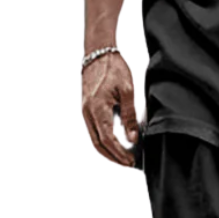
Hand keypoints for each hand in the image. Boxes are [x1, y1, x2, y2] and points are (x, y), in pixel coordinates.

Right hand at [81, 51, 140, 166]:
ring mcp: (85, 112)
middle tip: (128, 163)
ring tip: (123, 157)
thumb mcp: (127, 91)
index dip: (119, 153)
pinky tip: (114, 143)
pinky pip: (94, 130)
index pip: (107, 139)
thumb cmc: (112, 68)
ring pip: (95, 139)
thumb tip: (133, 137)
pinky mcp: (87, 109)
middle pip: (98, 144)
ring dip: (108, 151)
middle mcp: (88, 113)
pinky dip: (104, 141)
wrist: (98, 54)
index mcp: (97, 109)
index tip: (130, 160)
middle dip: (113, 157)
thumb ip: (129, 116)